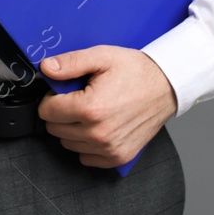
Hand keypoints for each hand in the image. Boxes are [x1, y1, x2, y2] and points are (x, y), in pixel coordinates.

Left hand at [36, 45, 177, 167]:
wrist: (166, 86)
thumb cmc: (136, 71)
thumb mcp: (102, 57)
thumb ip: (70, 63)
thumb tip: (46, 68)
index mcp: (91, 108)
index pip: (47, 111)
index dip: (52, 98)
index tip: (64, 91)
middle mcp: (99, 133)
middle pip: (54, 129)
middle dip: (61, 112)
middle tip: (79, 98)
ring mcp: (109, 148)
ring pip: (68, 144)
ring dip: (73, 128)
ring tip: (92, 110)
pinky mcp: (118, 157)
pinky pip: (85, 157)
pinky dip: (86, 144)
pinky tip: (98, 126)